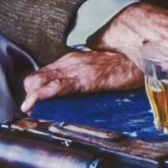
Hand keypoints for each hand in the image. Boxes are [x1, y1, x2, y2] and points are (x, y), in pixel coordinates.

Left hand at [20, 49, 141, 110]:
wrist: (138, 58)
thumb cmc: (120, 65)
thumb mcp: (95, 69)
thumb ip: (80, 77)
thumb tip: (68, 93)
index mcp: (70, 60)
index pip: (42, 74)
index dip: (32, 89)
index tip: (31, 103)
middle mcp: (69, 63)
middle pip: (37, 77)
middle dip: (29, 94)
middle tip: (30, 109)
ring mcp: (77, 69)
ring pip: (44, 81)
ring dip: (33, 96)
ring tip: (29, 108)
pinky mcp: (86, 78)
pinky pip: (60, 86)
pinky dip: (46, 94)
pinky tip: (38, 102)